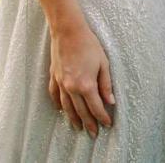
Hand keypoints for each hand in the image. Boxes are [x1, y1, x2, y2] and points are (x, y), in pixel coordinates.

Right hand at [48, 22, 113, 136]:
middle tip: (93, 133)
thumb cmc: (89, 44)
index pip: (96, 106)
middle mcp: (71, 87)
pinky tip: (61, 110)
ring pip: (67, 107)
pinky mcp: (53, 77)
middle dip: (88, 123)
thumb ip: (106, 84)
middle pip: (81, 110)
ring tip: (78, 127)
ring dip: (73, 118)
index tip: (107, 124)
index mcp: (86, 84)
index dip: (102, 117)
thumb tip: (110, 101)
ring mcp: (60, 83)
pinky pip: (55, 96)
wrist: (68, 31)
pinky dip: (58, 105)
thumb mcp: (104, 63)